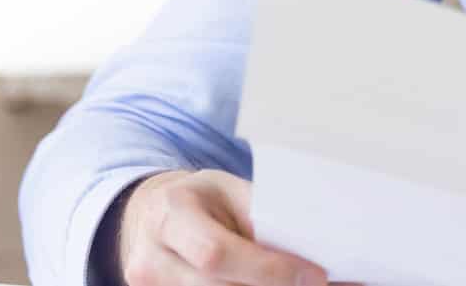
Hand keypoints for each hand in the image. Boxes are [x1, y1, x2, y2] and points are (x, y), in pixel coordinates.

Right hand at [119, 169, 331, 285]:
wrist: (154, 216)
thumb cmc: (199, 201)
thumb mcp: (229, 190)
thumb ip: (259, 217)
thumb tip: (308, 248)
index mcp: (172, 215)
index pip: (216, 254)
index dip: (268, 269)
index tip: (313, 274)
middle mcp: (152, 259)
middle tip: (313, 284)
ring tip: (294, 283)